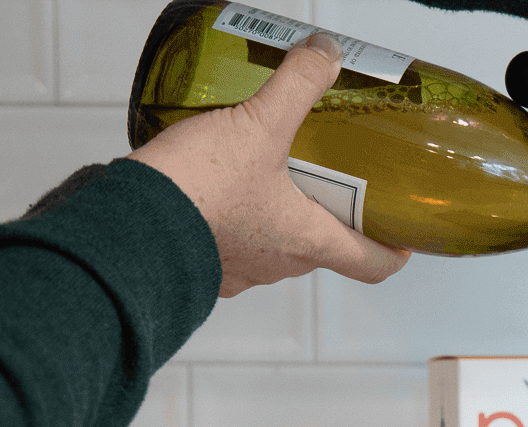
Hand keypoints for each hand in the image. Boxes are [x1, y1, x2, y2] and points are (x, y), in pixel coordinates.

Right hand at [128, 32, 410, 296]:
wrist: (125, 225)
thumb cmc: (196, 190)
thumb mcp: (258, 125)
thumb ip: (297, 86)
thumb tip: (326, 55)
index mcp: (306, 241)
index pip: (370, 264)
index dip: (392, 250)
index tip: (402, 236)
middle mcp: (276, 264)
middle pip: (323, 248)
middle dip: (332, 216)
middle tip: (335, 183)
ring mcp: (238, 270)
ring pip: (275, 246)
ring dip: (281, 215)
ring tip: (276, 174)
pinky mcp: (201, 262)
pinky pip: (231, 245)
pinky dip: (237, 220)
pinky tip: (224, 186)